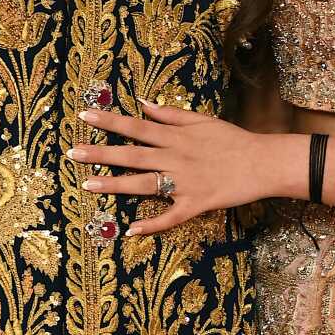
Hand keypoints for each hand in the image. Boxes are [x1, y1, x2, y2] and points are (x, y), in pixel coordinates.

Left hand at [71, 99, 278, 233]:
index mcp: (175, 137)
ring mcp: (184, 182)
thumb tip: (144, 104)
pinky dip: (151, 224)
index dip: (109, 121)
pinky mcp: (195, 204)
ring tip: (87, 185)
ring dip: (114, 185)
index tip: (84, 115)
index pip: (136, 127)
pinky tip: (130, 230)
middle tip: (72, 152)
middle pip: (131, 155)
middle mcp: (175, 158)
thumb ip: (171, 115)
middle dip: (100, 153)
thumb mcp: (202, 120)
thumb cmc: (233, 140)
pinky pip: (170, 217)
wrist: (262, 163)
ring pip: (143, 184)